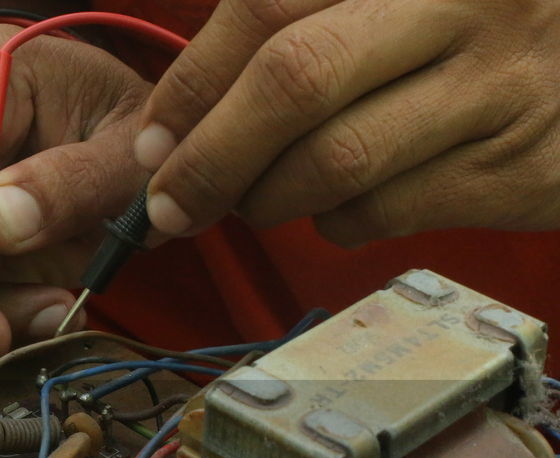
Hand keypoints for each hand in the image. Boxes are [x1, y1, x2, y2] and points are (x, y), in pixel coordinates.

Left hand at [133, 0, 559, 246]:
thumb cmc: (461, 34)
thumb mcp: (387, 3)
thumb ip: (294, 27)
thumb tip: (170, 122)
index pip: (267, 8)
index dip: (192, 83)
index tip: (152, 140)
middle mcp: (469, 2)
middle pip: (295, 82)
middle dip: (210, 158)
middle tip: (169, 205)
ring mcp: (501, 85)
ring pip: (336, 161)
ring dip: (265, 199)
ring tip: (252, 201)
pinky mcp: (517, 169)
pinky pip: (383, 212)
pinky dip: (332, 223)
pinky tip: (332, 207)